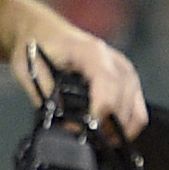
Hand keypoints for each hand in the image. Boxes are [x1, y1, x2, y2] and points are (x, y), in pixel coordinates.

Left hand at [15, 30, 149, 140]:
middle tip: (83, 138)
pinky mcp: (127, 79)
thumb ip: (46, 96)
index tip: (85, 132)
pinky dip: (126, 126)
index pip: (107, 85)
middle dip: (107, 128)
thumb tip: (64, 124)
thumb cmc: (37, 46)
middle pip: (124, 102)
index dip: (99, 113)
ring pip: (136, 109)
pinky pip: (137, 109)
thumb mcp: (30, 68)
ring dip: (119, 130)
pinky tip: (108, 133)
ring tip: (95, 139)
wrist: (44, 30)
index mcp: (91, 51)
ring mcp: (124, 69)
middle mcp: (114, 59)